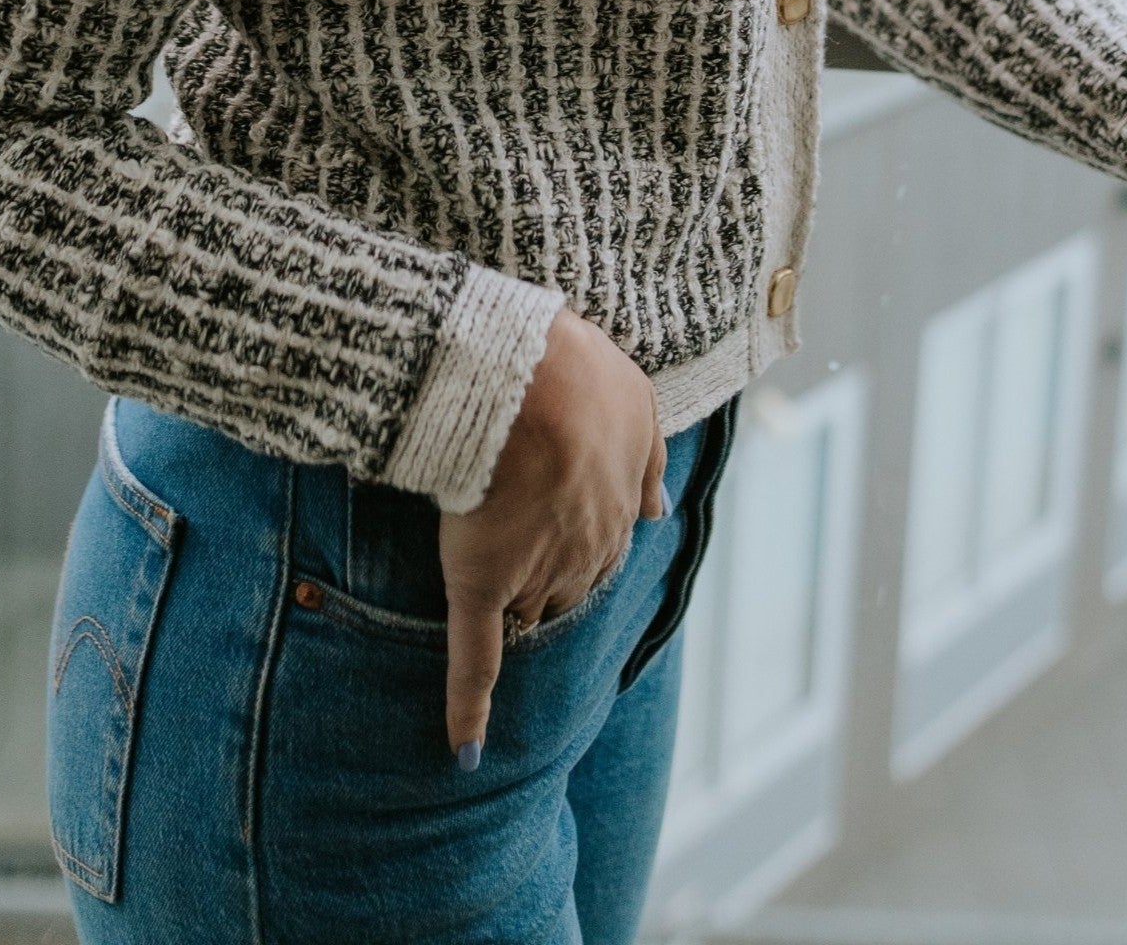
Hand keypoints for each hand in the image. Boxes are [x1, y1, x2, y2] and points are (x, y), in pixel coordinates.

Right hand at [438, 306, 668, 763]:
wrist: (534, 381)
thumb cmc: (582, 376)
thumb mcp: (638, 403)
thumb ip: (649, 460)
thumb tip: (662, 514)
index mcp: (619, 511)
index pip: (600, 552)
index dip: (576, 548)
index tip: (555, 541)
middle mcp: (584, 553)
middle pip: (567, 588)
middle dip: (549, 584)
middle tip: (519, 567)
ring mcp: (533, 574)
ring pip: (525, 612)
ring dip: (514, 617)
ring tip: (491, 622)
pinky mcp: (481, 586)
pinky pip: (474, 660)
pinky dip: (469, 709)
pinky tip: (465, 750)